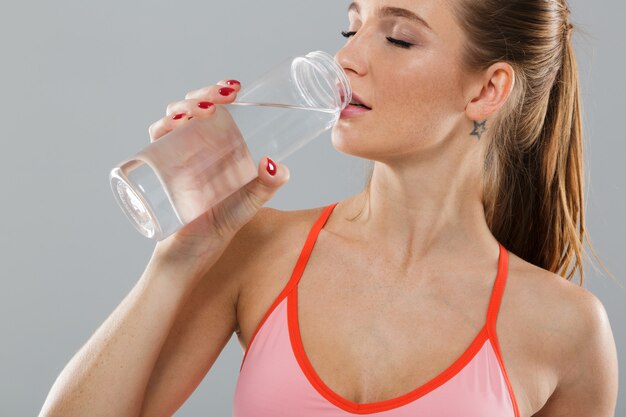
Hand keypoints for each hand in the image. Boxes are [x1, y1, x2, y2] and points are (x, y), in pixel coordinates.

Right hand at [148, 80, 289, 266]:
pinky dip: (161, 127)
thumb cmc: (219, 226)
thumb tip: (281, 165)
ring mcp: (175, 155)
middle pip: (194, 107)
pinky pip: (155, 140)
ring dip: (184, 106)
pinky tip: (173, 126)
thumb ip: (266, 186)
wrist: (190, 253)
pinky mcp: (158, 168)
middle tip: (221, 98)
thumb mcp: (248, 204)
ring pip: (173, 118)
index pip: (218, 109)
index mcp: (219, 146)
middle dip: (204, 94)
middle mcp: (195, 146)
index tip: (236, 88)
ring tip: (201, 111)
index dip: (221, 92)